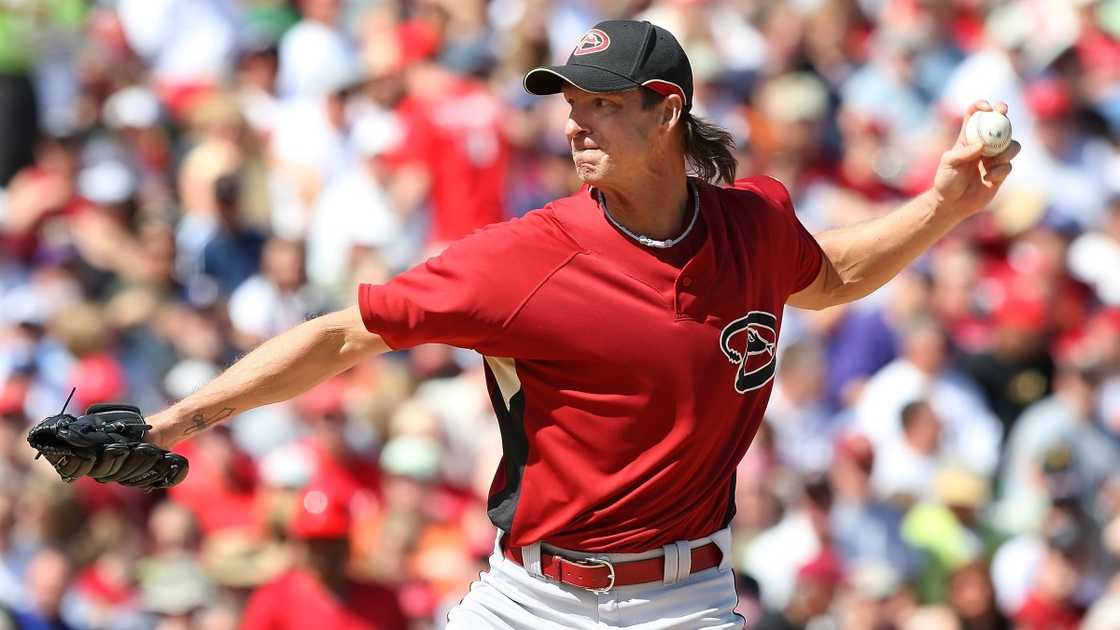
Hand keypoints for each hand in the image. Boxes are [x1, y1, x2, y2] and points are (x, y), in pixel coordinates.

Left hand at [932, 100, 1021, 216]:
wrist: (952, 203)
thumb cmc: (946, 181)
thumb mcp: (948, 163)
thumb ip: (963, 152)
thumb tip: (982, 145)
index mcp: (968, 137)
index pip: (975, 115)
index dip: (981, 106)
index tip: (986, 107)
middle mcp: (984, 145)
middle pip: (999, 123)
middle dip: (1003, 113)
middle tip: (1003, 111)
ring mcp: (994, 158)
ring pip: (1011, 144)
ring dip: (1005, 149)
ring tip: (992, 161)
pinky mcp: (1001, 173)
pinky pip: (1008, 165)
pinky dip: (1000, 170)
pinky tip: (988, 178)